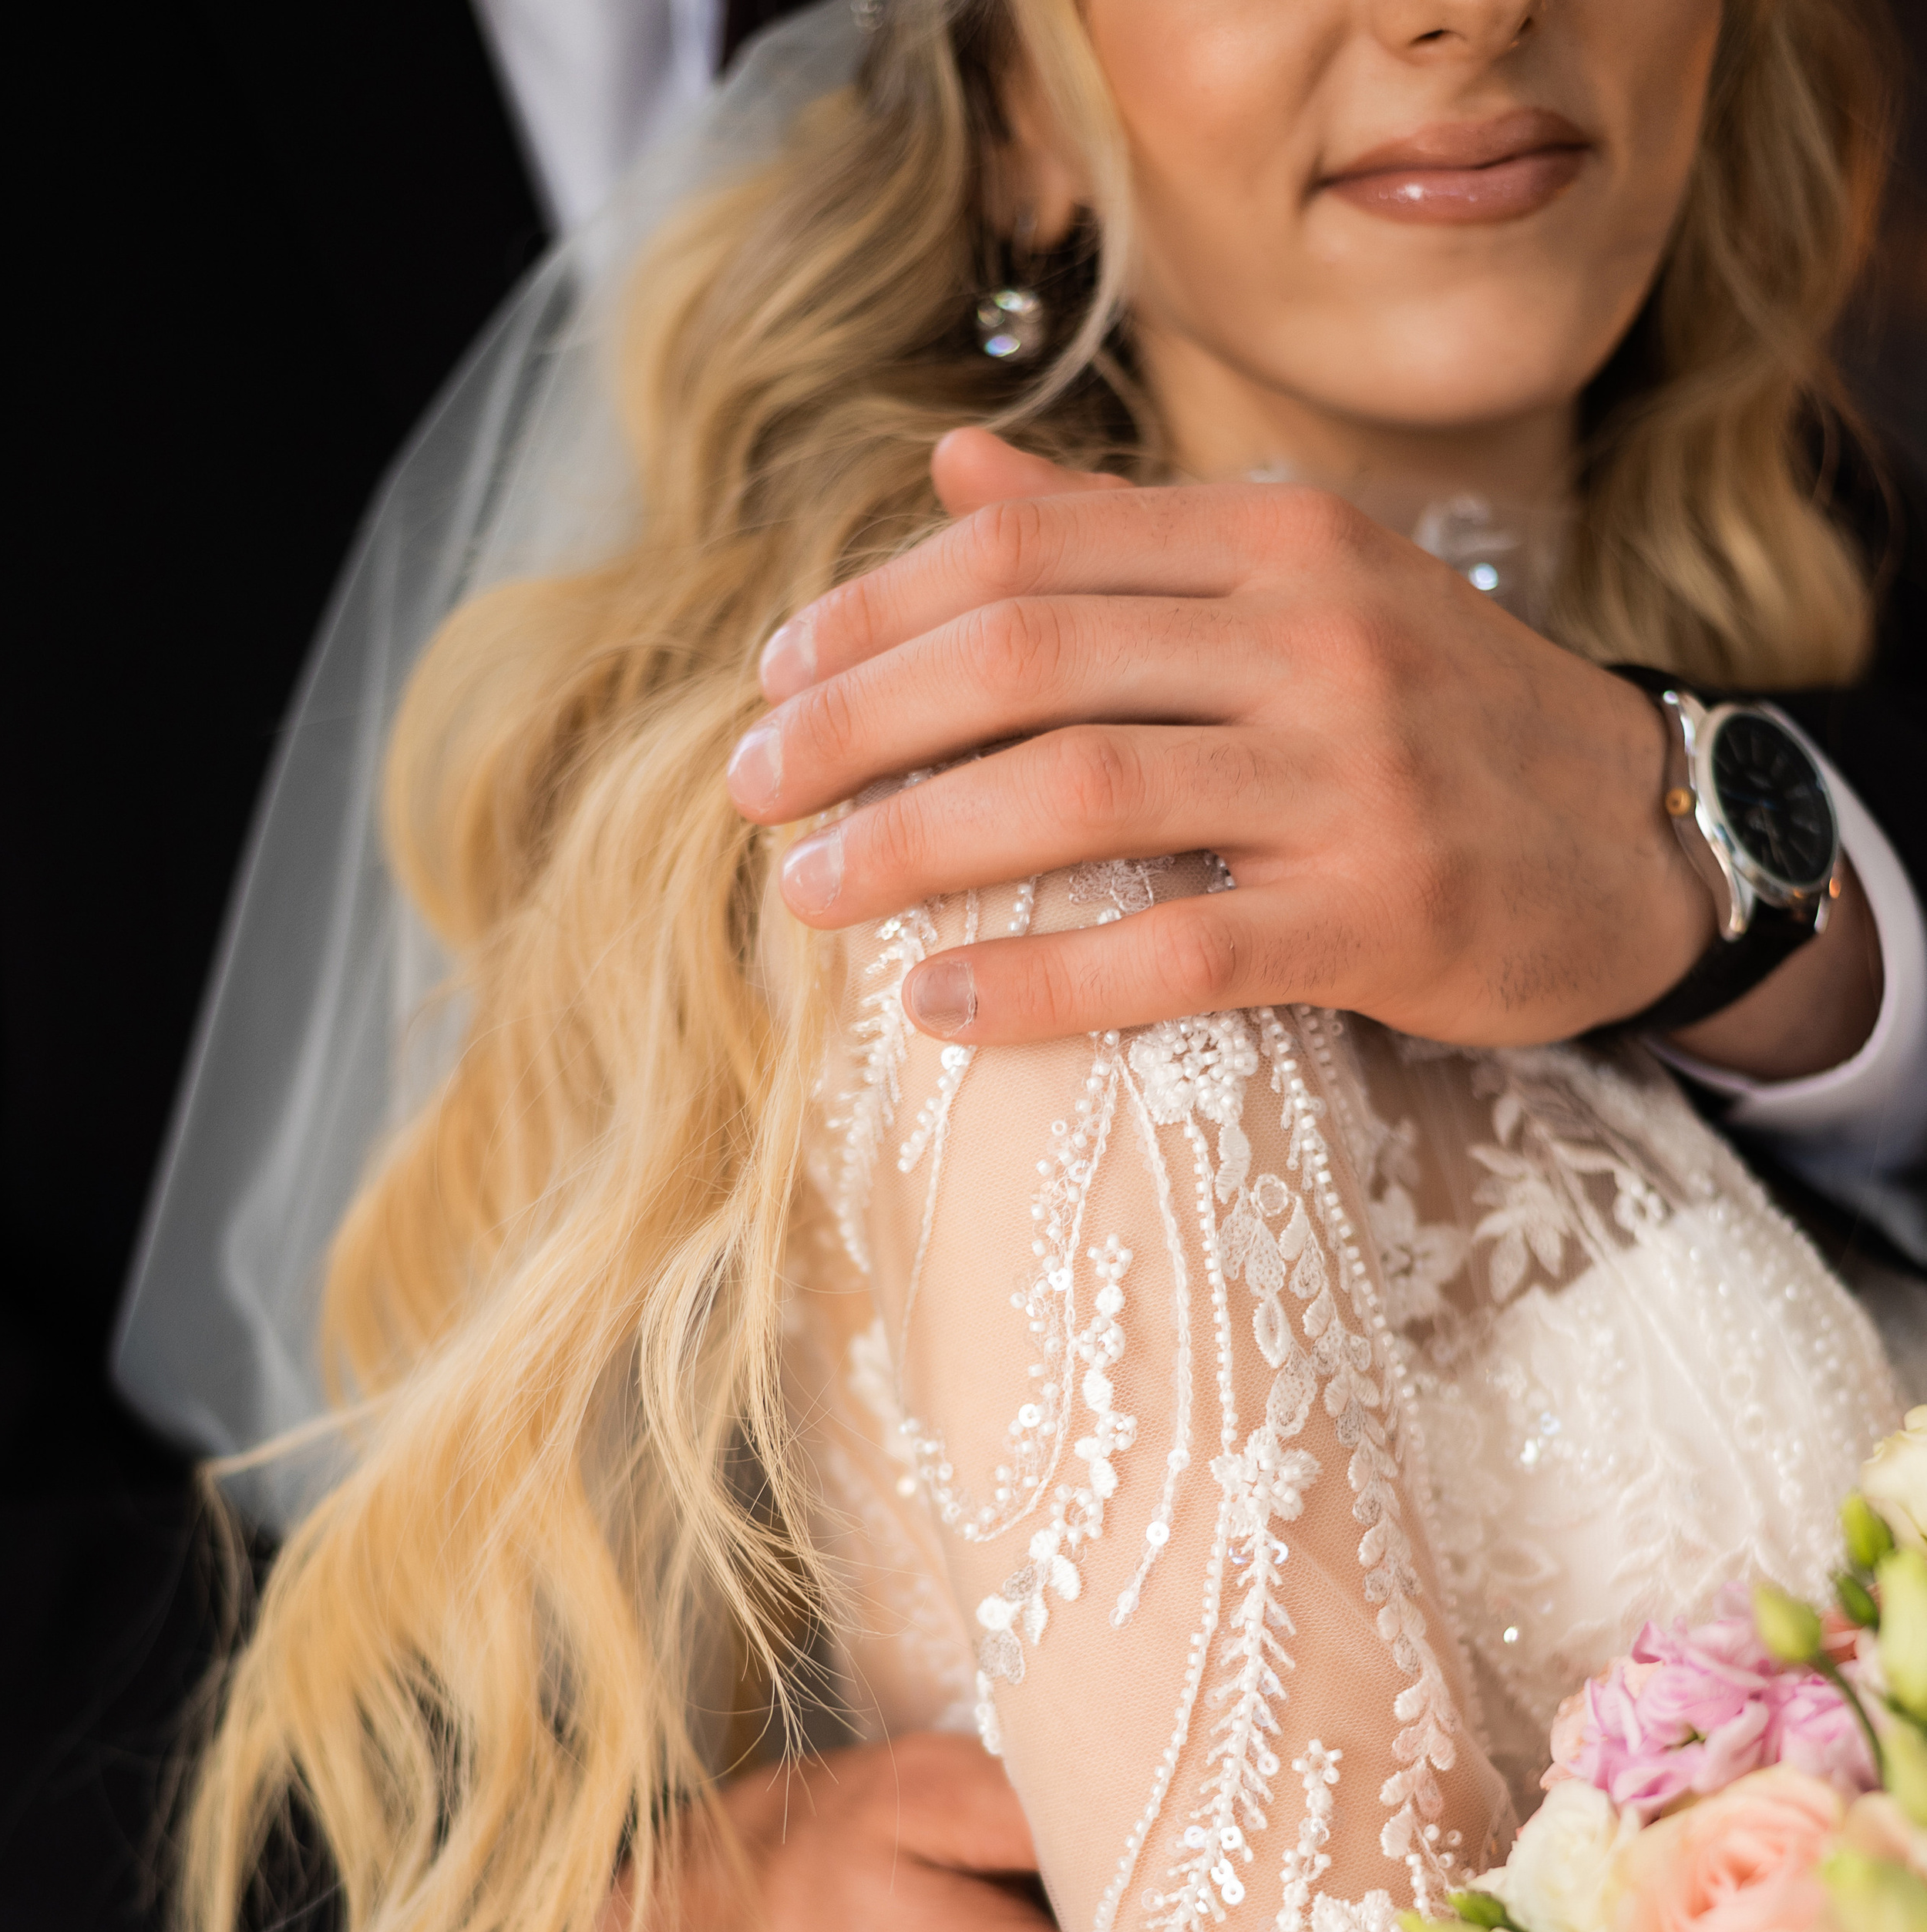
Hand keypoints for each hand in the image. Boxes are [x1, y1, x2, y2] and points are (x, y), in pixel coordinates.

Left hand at [727, 430, 1877, 1078]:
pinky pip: (1173, 950)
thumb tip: (952, 468)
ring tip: (808, 890)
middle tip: (750, 789)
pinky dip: (1040, 980)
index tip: (774, 678)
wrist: (1642, 836)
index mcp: (1277, 540)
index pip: (1032, 547)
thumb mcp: (1305, 585)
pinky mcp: (1375, 917)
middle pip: (1030, 653)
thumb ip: (1129, 535)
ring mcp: (1349, 779)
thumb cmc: (1438, 717)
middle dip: (860, 721)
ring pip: (1082, 791)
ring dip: (916, 841)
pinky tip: (938, 1005)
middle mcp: (1311, 637)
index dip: (876, 609)